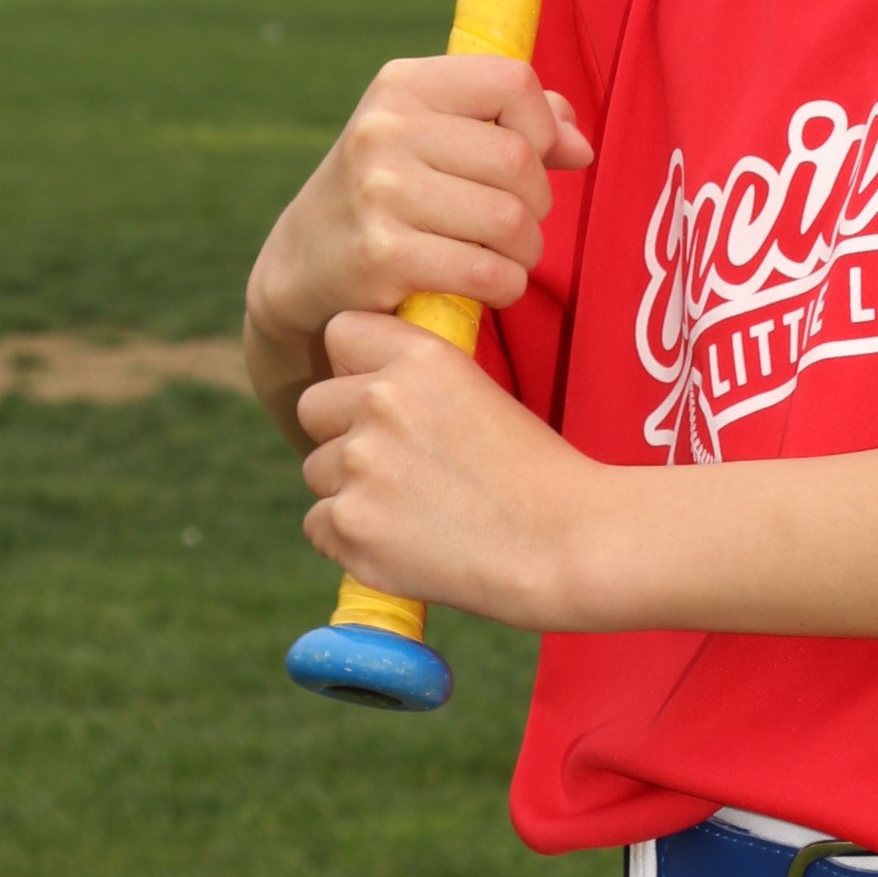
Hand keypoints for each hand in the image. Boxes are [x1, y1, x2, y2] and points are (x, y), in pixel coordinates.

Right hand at [244, 55, 592, 430]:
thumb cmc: (390, 191)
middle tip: (514, 222)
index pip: (513, 81)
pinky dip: (504, 287)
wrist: (303, 264)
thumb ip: (514, 120)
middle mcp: (384, 129)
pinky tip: (486, 285)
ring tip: (501, 255)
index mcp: (402, 85)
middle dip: (536, 201)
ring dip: (524, 251)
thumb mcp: (435, 134)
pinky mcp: (382, 256)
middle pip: (519, 160)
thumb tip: (580, 146)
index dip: (543, 126)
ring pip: (510, 221)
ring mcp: (379, 192)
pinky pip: (488, 274)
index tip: (533, 158)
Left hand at [295, 308, 595, 627]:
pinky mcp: (349, 525)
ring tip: (414, 510)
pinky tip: (403, 543)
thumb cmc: (534, 474)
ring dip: (350, 489)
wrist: (563, 543)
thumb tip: (363, 388)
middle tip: (399, 465)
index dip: (356, 366)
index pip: (340, 332)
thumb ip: (416, 382)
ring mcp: (359, 465)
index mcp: (420, 356)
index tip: (382, 395)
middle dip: (343, 432)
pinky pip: (318, 525)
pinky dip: (350, 539)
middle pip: (314, 406)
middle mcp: (381, 400)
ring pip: (317, 470)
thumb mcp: (480, 393)